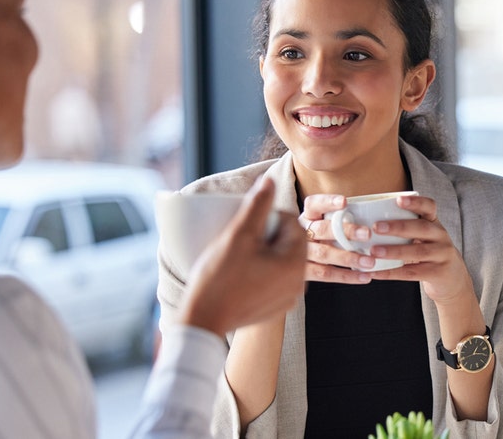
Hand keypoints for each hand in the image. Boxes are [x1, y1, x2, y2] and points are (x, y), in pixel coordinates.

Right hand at [180, 178, 306, 336]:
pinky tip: (239, 274)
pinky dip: (261, 271)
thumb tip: (269, 181)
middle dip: (266, 235)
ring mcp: (288, 297)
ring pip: (281, 260)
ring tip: (238, 256)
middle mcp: (299, 282)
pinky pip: (274, 279)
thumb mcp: (238, 235)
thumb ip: (257, 205)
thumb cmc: (219, 278)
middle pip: (287, 242)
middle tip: (240, 240)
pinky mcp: (276, 307)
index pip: (291, 222)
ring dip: (263, 252)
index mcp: (295, 262)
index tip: (245, 225)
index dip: (267, 217)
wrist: (203, 320)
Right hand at [300, 194, 376, 283]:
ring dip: (349, 258)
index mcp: (307, 216)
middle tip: (368, 234)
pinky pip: (325, 274)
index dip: (327, 202)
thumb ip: (341, 219)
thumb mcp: (324, 223)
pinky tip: (364, 277)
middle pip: (321, 229)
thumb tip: (377, 213)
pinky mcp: (303, 271)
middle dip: (346, 231)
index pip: (313, 204)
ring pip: (324, 254)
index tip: (345, 202)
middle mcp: (301, 232)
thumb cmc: (322, 236)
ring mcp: (300, 252)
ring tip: (370, 261)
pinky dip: (346, 276)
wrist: (294, 259)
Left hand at [364, 194, 474, 304]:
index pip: (429, 207)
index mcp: (434, 223)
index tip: (398, 200)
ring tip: (373, 252)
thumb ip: (405, 228)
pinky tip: (375, 273)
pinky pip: (413, 273)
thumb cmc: (428, 253)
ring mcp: (442, 255)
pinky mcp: (439, 273)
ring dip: (394, 251)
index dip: (415, 202)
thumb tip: (366, 222)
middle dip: (398, 227)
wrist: (453, 279)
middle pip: (422, 228)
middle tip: (376, 227)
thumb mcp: (423, 237)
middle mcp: (441, 236)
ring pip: (418, 251)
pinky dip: (392, 273)